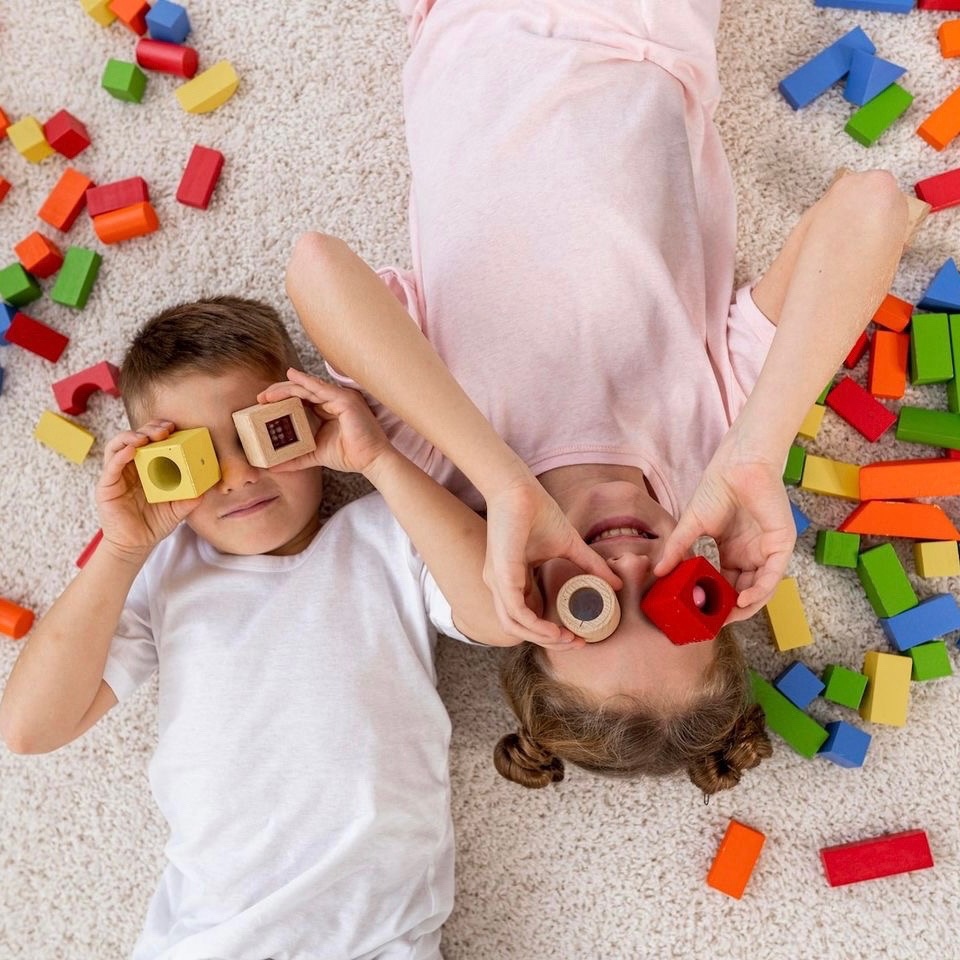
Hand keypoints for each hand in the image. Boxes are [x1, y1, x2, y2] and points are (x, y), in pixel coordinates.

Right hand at [97, 421, 201, 560]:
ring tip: (147, 437)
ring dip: (132, 436)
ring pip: (118, 445)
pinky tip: (132, 450)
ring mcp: (117, 474)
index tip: (175, 428)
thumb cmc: (154, 523)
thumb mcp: (178, 509)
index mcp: (147, 467)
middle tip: (165, 429)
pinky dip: (121, 455)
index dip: (160, 430)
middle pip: (135, 438)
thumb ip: (191, 498)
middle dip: (149, 429)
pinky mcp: (106, 485)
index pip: (151, 441)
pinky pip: (111, 465)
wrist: (135, 545)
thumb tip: (208, 488)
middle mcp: (130, 467)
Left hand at [258, 368, 391, 475]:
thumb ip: (295, 458)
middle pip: (302, 391)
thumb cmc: (350, 456)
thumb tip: (273, 466)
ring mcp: (340, 398)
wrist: (371, 461)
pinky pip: (321, 388)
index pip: (301, 400)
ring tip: (268, 394)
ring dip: (286, 388)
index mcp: (328, 410)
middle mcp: (334, 400)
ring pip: (308, 388)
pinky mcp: (345, 399)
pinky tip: (291, 377)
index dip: (281, 400)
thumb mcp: (315, 455)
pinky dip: (305, 382)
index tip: (263, 405)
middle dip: (279, 392)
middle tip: (260, 398)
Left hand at [483, 475, 622, 645]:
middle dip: (550, 641)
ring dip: (543, 639)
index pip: (528, 616)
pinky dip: (535, 626)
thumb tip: (617, 583)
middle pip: (520, 628)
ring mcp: (498, 582)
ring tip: (568, 639)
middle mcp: (501, 585)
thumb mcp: (570, 545)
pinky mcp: (501, 576)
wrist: (519, 488)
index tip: (578, 635)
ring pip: (514, 626)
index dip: (551, 631)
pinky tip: (555, 630)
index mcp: (513, 579)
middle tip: (577, 642)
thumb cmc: (538, 512)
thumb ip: (590, 565)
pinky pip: (515, 613)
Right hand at [653, 453, 794, 622]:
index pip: (726, 585)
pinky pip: (772, 576)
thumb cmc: (717, 489)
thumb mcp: (691, 526)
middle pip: (744, 591)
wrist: (737, 466)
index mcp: (733, 552)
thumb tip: (657, 571)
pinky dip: (759, 592)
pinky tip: (743, 601)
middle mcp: (752, 555)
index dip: (715, 601)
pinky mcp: (781, 545)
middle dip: (730, 609)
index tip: (700, 615)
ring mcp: (767, 551)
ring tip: (727, 616)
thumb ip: (677, 550)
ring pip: (760, 589)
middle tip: (713, 622)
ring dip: (745, 606)